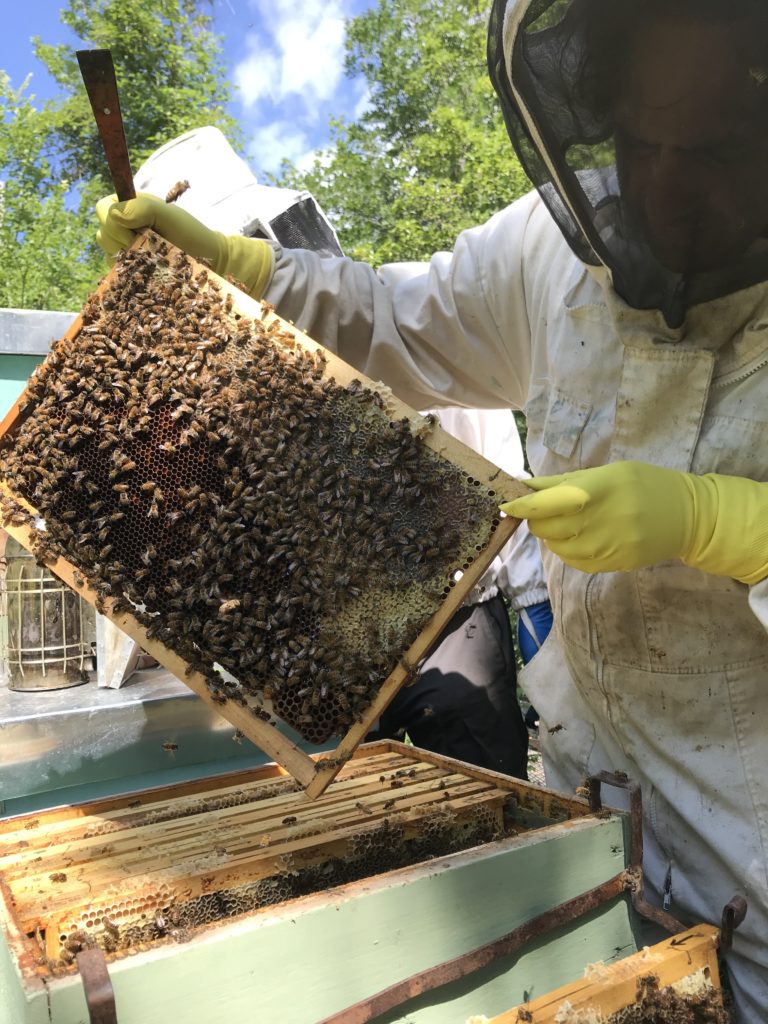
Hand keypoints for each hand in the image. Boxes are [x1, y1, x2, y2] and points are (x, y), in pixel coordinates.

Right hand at [95, 192, 273, 298]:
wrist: (209, 262)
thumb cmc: (192, 235)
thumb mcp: (169, 216)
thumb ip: (142, 208)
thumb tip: (114, 214)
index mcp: (132, 208)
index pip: (103, 209)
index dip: (113, 221)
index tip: (136, 232)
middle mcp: (126, 228)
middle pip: (103, 232)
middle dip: (121, 242)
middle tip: (147, 248)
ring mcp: (128, 250)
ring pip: (108, 253)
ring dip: (126, 258)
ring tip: (149, 260)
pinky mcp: (133, 270)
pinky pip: (117, 272)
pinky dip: (128, 273)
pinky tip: (145, 272)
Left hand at [500, 460, 767, 582]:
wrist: (688, 517)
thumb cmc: (645, 485)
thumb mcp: (609, 472)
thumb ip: (565, 482)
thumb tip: (525, 485)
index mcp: (601, 489)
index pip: (550, 502)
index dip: (523, 506)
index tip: (506, 505)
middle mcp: (603, 520)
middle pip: (548, 527)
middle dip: (538, 519)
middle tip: (545, 510)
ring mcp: (608, 547)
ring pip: (557, 547)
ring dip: (552, 535)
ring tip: (570, 522)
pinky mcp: (612, 565)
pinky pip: (574, 561)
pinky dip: (568, 550)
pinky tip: (582, 537)